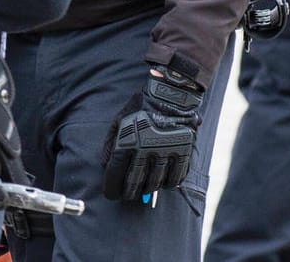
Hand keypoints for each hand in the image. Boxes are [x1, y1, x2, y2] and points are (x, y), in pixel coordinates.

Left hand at [101, 68, 203, 201]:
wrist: (169, 94)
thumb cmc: (140, 108)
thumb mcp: (119, 120)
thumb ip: (111, 143)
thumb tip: (105, 166)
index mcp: (128, 140)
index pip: (116, 171)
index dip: (112, 187)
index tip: (111, 195)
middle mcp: (146, 148)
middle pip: (135, 181)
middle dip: (129, 192)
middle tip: (128, 196)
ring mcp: (167, 150)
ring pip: (156, 182)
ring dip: (149, 188)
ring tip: (145, 188)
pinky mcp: (184, 151)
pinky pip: (177, 178)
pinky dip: (169, 184)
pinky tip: (164, 182)